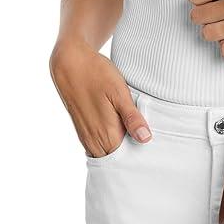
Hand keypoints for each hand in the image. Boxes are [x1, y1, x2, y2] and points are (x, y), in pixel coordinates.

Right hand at [49, 39, 151, 156]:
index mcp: (106, 133)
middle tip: (148, 153)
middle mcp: (94, 139)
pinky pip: (97, 147)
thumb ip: (132, 118)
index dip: (139, 159)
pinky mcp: (82, 129)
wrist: (70, 63)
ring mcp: (86, 135)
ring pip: (105, 154)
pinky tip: (120, 137)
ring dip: (119, 152)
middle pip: (115, 161)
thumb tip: (145, 139)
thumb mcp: (120, 93)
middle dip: (130, 159)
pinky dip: (109, 146)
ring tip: (136, 145)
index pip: (125, 160)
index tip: (152, 156)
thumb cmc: (97, 75)